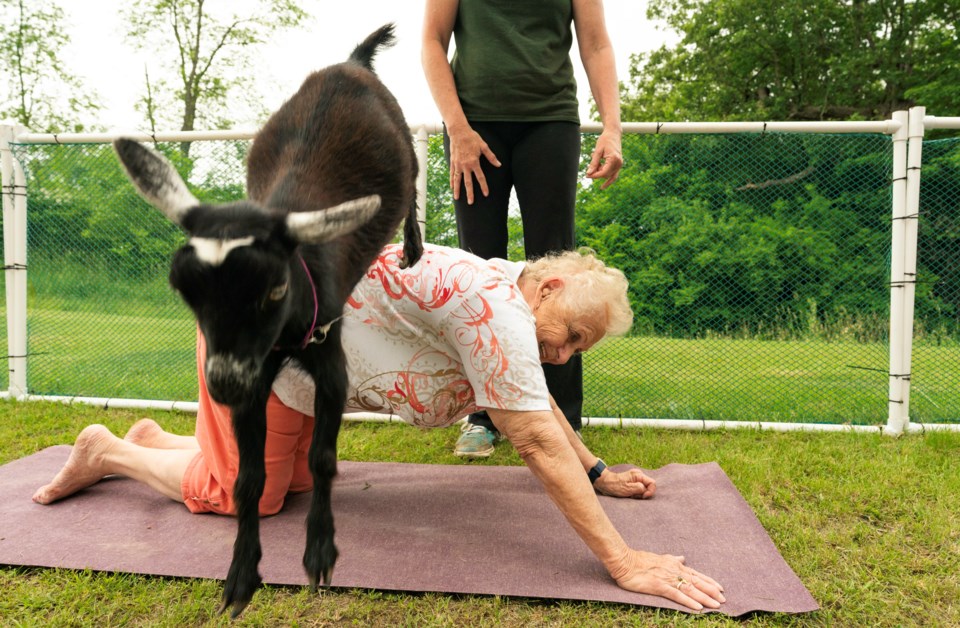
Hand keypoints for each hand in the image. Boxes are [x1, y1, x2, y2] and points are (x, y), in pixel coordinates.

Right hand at [447, 126, 500, 203]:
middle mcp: (465, 165)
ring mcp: (458, 165)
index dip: (484, 186)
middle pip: (468, 182)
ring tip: (457, 198)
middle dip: (470, 193)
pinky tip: (452, 187)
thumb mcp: (483, 146)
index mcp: (474, 162)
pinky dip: (452, 181)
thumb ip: (491, 157)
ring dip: (458, 190)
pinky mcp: (452, 162)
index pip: (480, 177)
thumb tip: (499, 165)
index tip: (486, 194)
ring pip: (457, 180)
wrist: (458, 132)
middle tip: (471, 203)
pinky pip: (452, 174)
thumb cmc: (472, 137)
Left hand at [584, 129, 622, 189]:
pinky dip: (607, 178)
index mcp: (614, 159)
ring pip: (609, 176)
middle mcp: (619, 163)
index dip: (595, 175)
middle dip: (597, 174)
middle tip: (588, 171)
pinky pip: (613, 175)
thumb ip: (593, 163)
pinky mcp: (618, 164)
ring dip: (601, 173)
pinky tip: (603, 186)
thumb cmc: (605, 140)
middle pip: (606, 175)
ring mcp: (620, 164)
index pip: (604, 172)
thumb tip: (588, 173)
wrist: (613, 134)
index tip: (587, 175)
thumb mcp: (597, 151)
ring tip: (596, 164)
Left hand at [594, 467, 655, 498]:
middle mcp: (638, 475)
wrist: (604, 483)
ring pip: (643, 488)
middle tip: (634, 496)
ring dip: (638, 494)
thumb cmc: (615, 486)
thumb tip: (646, 490)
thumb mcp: (628, 489)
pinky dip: (635, 493)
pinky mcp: (632, 482)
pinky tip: (629, 494)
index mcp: (639, 475)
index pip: (652, 483)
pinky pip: (638, 489)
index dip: (650, 491)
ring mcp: (635, 478)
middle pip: (648, 486)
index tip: (642, 497)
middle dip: (643, 493)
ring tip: (630, 495)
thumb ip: (640, 488)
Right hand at [610, 549, 725, 611]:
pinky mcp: (659, 586)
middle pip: (697, 582)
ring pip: (690, 589)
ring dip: (704, 598)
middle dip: (711, 591)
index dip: (709, 581)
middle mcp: (674, 571)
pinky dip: (689, 601)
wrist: (625, 562)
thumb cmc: (640, 560)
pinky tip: (698, 607)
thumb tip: (683, 558)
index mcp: (675, 565)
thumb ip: (673, 559)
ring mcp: (668, 579)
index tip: (720, 588)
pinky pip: (677, 595)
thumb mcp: (661, 557)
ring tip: (716, 605)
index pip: (696, 574)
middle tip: (724, 599)